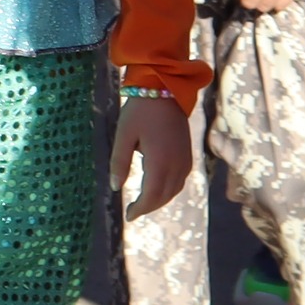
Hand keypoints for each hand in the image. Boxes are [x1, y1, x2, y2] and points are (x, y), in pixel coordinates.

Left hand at [108, 94, 191, 217]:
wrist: (166, 89)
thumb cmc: (140, 110)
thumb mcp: (124, 135)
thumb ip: (119, 162)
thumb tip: (115, 188)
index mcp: (160, 161)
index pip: (151, 195)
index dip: (140, 208)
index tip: (128, 216)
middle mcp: (177, 164)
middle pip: (164, 196)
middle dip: (149, 207)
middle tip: (133, 211)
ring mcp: (185, 159)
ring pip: (174, 190)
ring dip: (160, 199)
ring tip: (144, 202)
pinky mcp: (188, 154)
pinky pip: (181, 180)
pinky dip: (169, 189)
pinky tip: (158, 187)